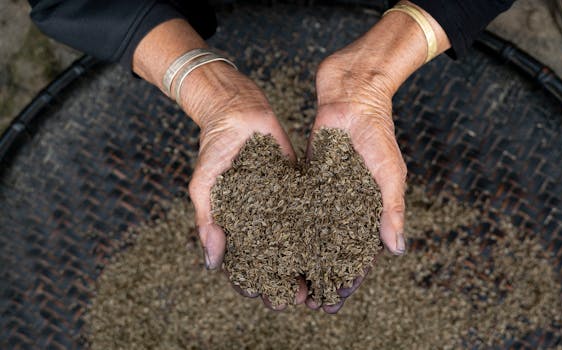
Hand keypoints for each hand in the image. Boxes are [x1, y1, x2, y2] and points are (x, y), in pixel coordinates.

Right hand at [132, 19, 307, 309]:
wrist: (239, 110)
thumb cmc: (214, 147)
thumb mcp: (204, 185)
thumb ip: (208, 221)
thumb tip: (212, 263)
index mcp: (237, 223)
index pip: (245, 261)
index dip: (255, 282)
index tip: (267, 299)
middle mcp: (262, 218)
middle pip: (276, 257)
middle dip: (287, 280)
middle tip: (301, 299)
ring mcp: (282, 204)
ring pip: (297, 239)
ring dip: (308, 262)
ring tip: (322, 282)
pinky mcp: (300, 187)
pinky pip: (313, 210)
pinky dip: (324, 229)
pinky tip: (337, 244)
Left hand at [305, 53, 406, 313]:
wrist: (352, 93)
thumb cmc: (378, 131)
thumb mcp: (390, 173)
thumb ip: (392, 210)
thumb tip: (396, 250)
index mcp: (369, 209)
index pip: (359, 253)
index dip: (348, 278)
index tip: (334, 302)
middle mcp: (345, 205)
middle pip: (331, 250)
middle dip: (319, 276)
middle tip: (303, 301)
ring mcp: (324, 193)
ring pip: (311, 233)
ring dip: (299, 258)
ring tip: (284, 281)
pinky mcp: (306, 178)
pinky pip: (295, 206)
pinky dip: (285, 226)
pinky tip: (270, 244)